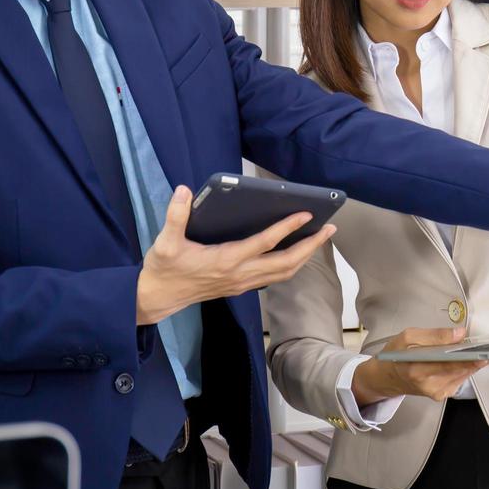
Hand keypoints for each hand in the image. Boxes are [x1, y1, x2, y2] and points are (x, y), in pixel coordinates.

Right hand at [136, 186, 335, 324]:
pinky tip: (298, 253)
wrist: (158, 298)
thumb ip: (175, 216)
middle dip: (311, 246)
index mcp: (226, 260)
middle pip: (285, 262)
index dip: (287, 228)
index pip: (265, 243)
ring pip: (284, 272)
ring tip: (321, 238)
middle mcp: (240, 274)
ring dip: (305, 256)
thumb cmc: (164, 268)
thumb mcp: (165, 242)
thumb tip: (184, 190)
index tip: (306, 214)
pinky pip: (274, 277)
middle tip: (330, 228)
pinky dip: (291, 265)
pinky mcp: (240, 287)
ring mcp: (242, 283)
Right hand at [351, 328, 488, 405]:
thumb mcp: (408, 336)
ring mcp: (436, 392)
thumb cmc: (395, 355)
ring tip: (483, 350)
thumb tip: (460, 333)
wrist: (386, 378)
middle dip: (477, 358)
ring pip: (463, 375)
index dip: (470, 357)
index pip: (450, 363)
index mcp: (418, 369)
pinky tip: (468, 359)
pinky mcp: (441, 395)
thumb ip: (434, 335)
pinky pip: (459, 380)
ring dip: (473, 363)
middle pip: (460, 370)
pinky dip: (465, 368)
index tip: (485, 350)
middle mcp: (429, 384)